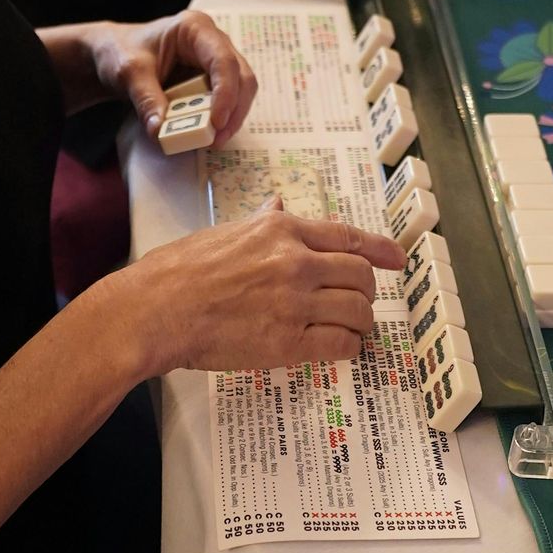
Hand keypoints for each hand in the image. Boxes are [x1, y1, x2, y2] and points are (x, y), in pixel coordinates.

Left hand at [87, 11, 256, 145]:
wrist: (114, 56)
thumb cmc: (121, 52)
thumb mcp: (128, 73)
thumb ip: (146, 99)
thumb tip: (160, 131)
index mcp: (195, 28)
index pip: (223, 60)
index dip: (226, 93)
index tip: (216, 122)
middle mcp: (212, 42)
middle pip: (241, 77)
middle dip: (234, 110)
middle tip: (216, 140)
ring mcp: (214, 62)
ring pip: (240, 91)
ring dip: (230, 119)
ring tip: (211, 142)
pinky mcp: (211, 81)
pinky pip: (227, 102)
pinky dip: (220, 120)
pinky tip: (206, 135)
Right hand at [99, 205, 406, 374]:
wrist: (155, 309)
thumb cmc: (179, 271)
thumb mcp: (226, 232)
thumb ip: (262, 221)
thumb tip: (278, 204)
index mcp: (280, 230)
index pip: (348, 236)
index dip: (380, 249)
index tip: (397, 259)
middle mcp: (295, 261)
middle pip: (360, 275)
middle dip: (365, 291)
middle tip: (357, 302)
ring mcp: (294, 302)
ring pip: (358, 310)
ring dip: (359, 322)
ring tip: (347, 328)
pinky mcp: (288, 341)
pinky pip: (342, 344)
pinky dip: (348, 347)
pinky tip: (338, 348)